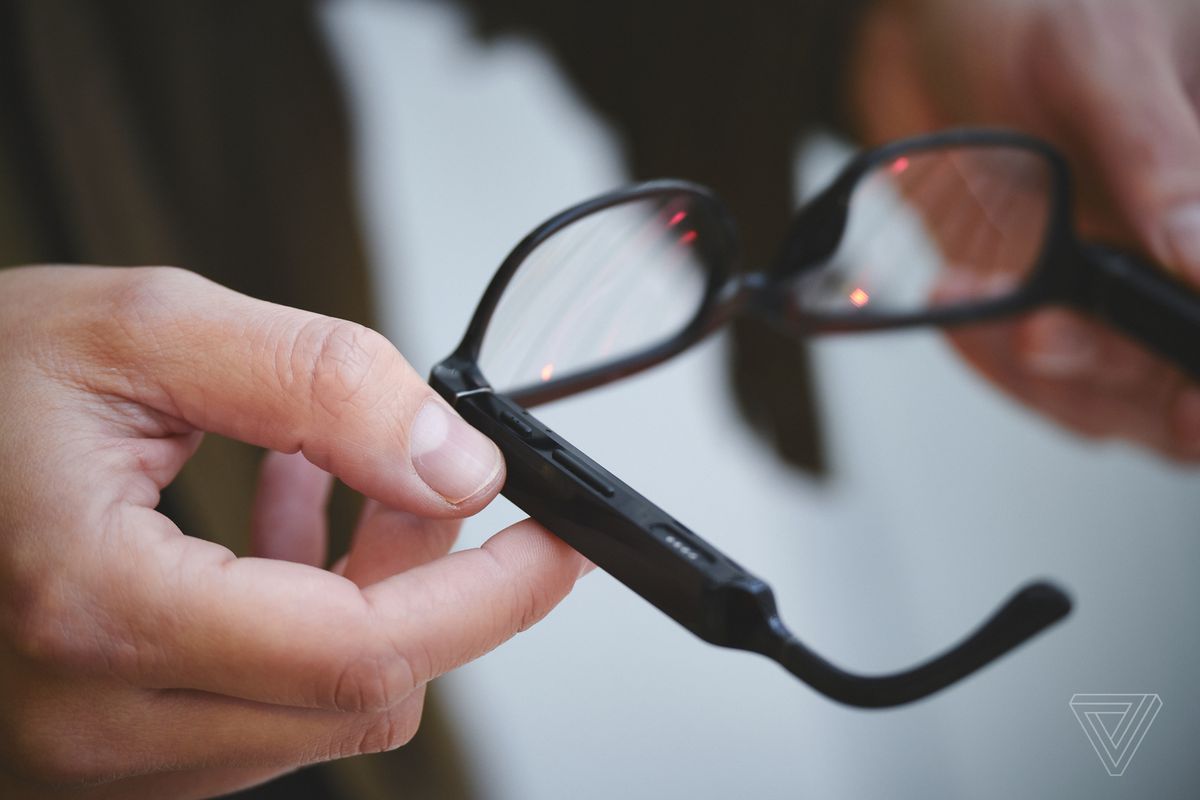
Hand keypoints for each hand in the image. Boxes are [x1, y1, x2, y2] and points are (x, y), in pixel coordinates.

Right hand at [0, 266, 589, 798]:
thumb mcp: (147, 331)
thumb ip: (319, 385)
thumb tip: (453, 461)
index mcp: (93, 608)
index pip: (362, 653)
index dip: (487, 598)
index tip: (553, 547)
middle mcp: (89, 719)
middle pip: (359, 696)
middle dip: (428, 586)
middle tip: (426, 478)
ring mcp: (89, 755)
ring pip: (316, 710)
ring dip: (362, 597)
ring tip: (322, 478)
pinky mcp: (101, 750)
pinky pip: (257, 712)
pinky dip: (303, 624)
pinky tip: (275, 529)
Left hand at [849, 0, 1199, 458]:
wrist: (936, 32)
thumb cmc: (1032, 12)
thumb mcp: (1105, 60)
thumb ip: (1163, 157)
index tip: (1185, 408)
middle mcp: (1186, 254)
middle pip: (1179, 376)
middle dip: (1112, 368)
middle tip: (1035, 334)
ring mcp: (1124, 292)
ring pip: (1110, 398)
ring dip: (1036, 371)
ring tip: (964, 291)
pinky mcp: (1056, 309)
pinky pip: (1036, 381)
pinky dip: (989, 356)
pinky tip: (954, 293)